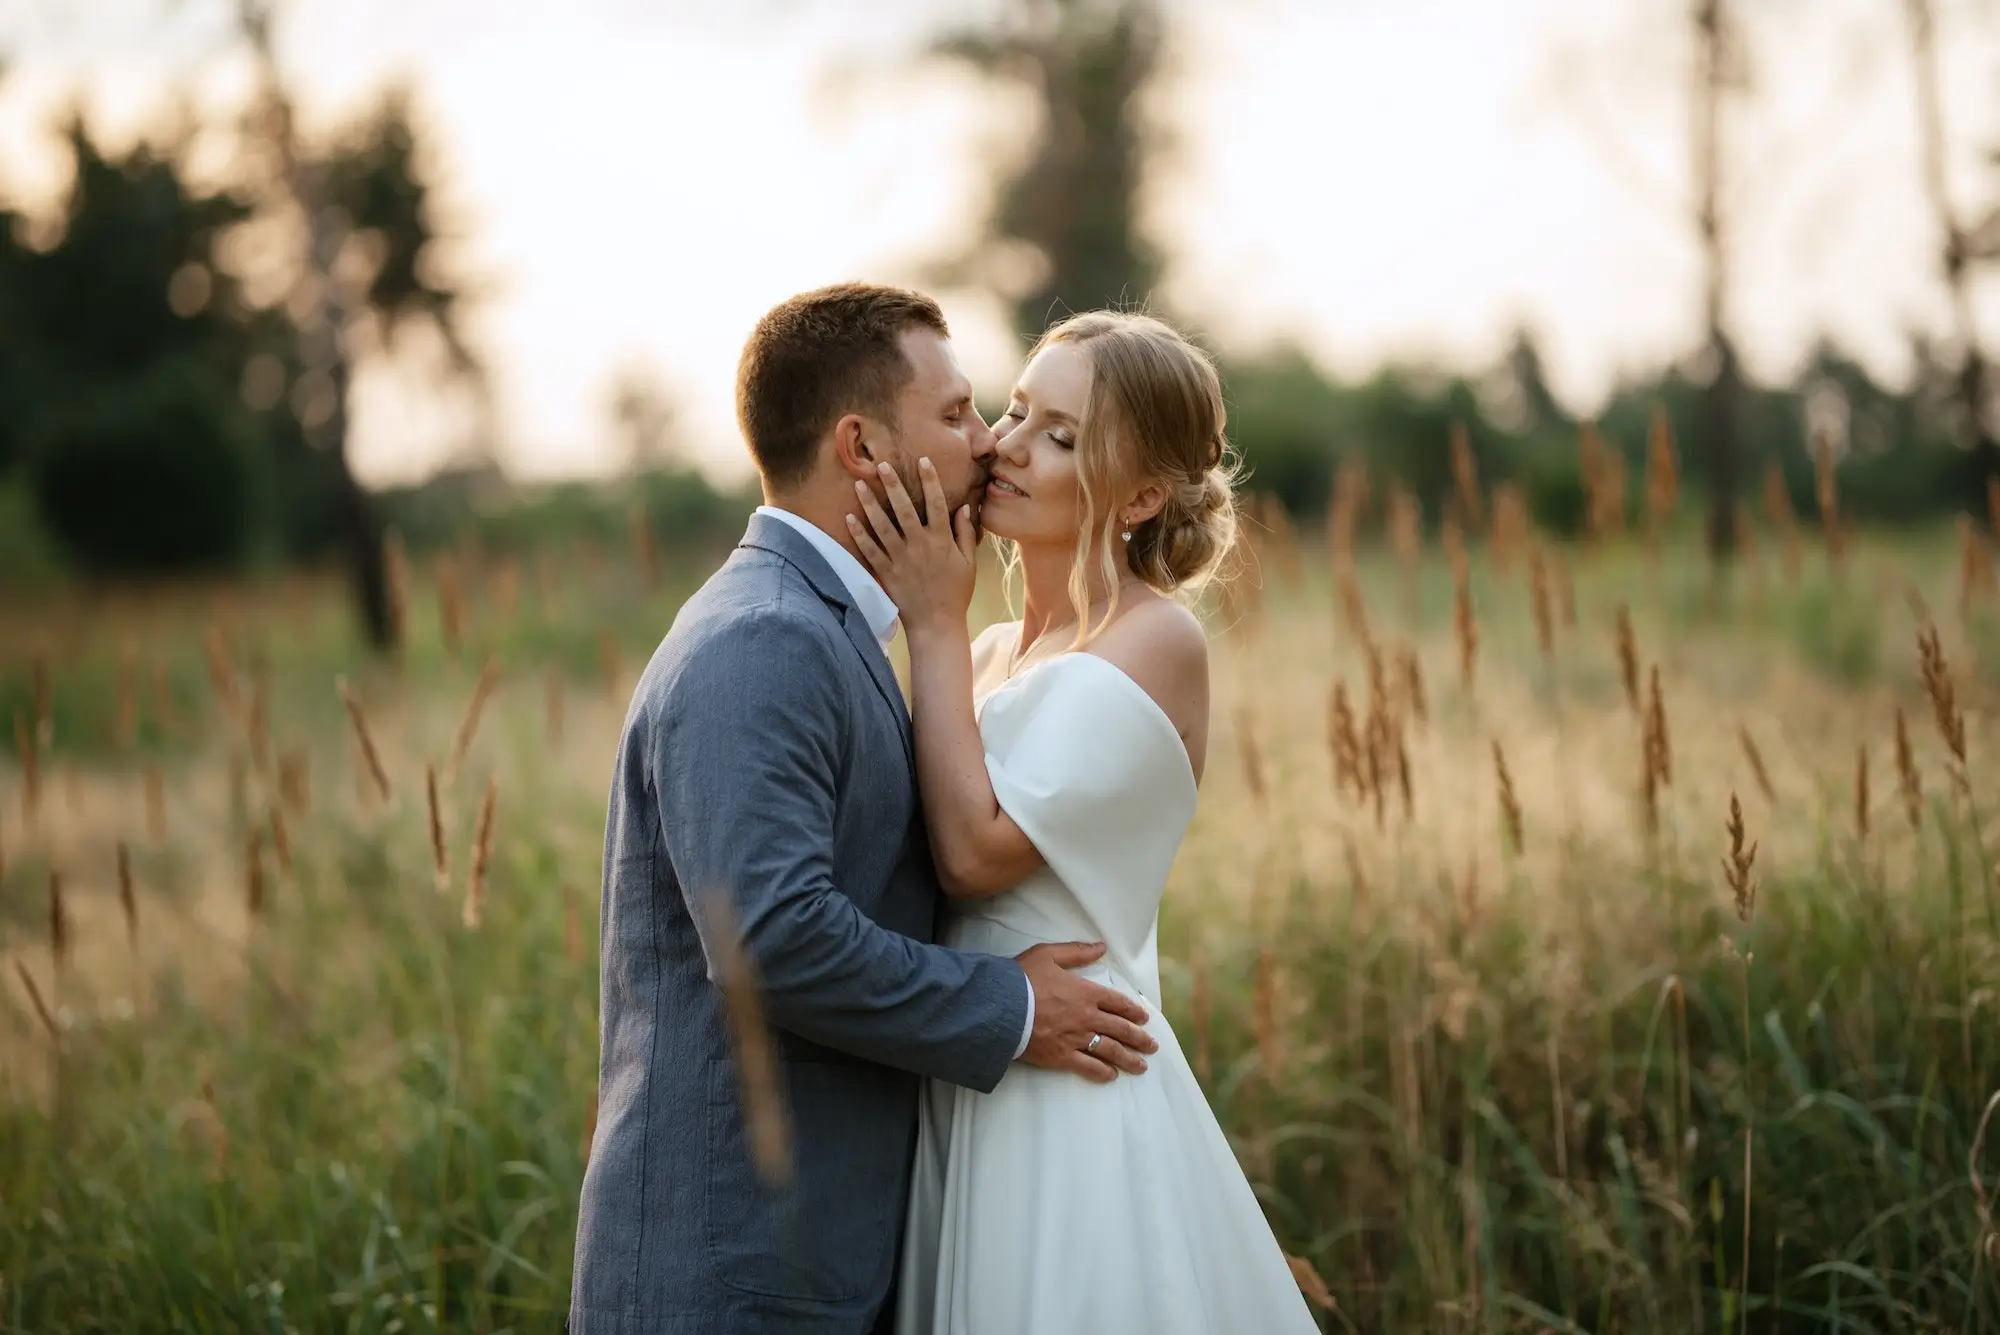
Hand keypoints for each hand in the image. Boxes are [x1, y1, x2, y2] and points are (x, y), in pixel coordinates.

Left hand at [846, 459, 976, 636]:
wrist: (937, 624)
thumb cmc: (956, 593)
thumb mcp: (969, 563)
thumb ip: (965, 534)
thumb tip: (965, 507)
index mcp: (942, 541)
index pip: (936, 503)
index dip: (930, 481)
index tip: (923, 460)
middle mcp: (920, 546)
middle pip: (904, 509)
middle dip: (893, 485)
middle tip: (882, 465)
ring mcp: (901, 559)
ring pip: (882, 526)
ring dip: (870, 504)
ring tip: (859, 484)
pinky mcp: (886, 573)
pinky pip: (870, 550)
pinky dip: (859, 534)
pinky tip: (849, 517)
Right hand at [1015, 941, 1158, 1082]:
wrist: (1000, 1007)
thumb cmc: (1022, 978)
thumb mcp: (1049, 954)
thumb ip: (1077, 952)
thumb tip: (1101, 947)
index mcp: (1086, 992)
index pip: (1118, 1002)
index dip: (1134, 1011)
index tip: (1144, 1019)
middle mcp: (1087, 1016)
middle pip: (1120, 1028)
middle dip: (1139, 1038)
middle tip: (1152, 1046)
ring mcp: (1076, 1038)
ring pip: (1110, 1050)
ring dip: (1129, 1058)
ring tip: (1141, 1066)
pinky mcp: (1061, 1056)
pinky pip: (1088, 1067)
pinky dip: (1103, 1072)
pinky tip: (1112, 1075)